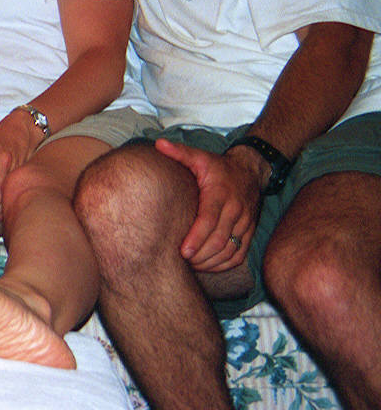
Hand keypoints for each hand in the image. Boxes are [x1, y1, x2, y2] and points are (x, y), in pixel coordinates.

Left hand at [155, 138, 259, 271]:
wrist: (251, 171)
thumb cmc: (219, 167)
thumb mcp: (200, 156)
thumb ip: (180, 152)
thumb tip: (158, 144)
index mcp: (220, 194)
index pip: (210, 220)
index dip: (197, 238)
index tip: (183, 251)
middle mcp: (236, 210)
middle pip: (220, 240)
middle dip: (201, 254)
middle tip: (182, 262)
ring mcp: (245, 223)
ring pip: (231, 250)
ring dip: (211, 262)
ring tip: (191, 265)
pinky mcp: (249, 232)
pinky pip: (240, 254)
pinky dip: (224, 264)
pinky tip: (208, 265)